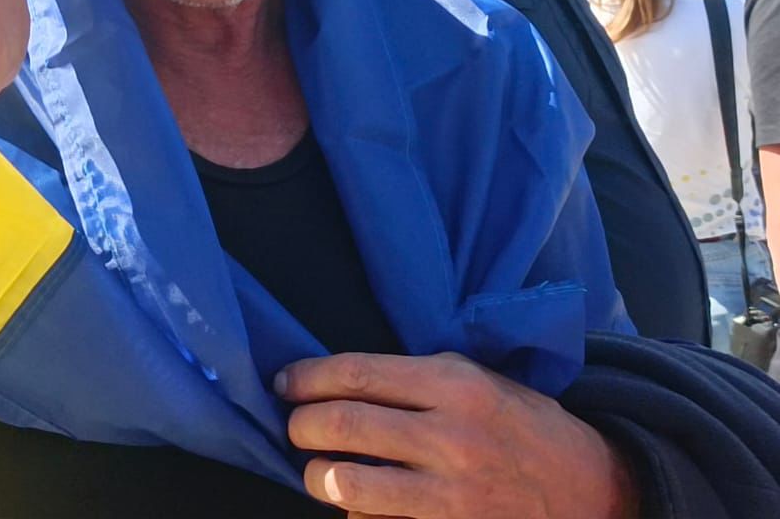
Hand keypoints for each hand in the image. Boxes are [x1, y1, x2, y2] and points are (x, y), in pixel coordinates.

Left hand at [280, 352, 638, 518]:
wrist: (594, 490)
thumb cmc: (523, 427)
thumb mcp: (480, 380)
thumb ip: (417, 377)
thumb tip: (342, 380)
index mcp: (455, 385)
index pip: (357, 374)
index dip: (308, 378)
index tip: (284, 383)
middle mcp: (451, 437)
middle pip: (342, 426)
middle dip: (301, 427)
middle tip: (294, 428)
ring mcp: (451, 494)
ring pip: (349, 485)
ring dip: (319, 477)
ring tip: (318, 471)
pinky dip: (358, 517)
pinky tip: (360, 507)